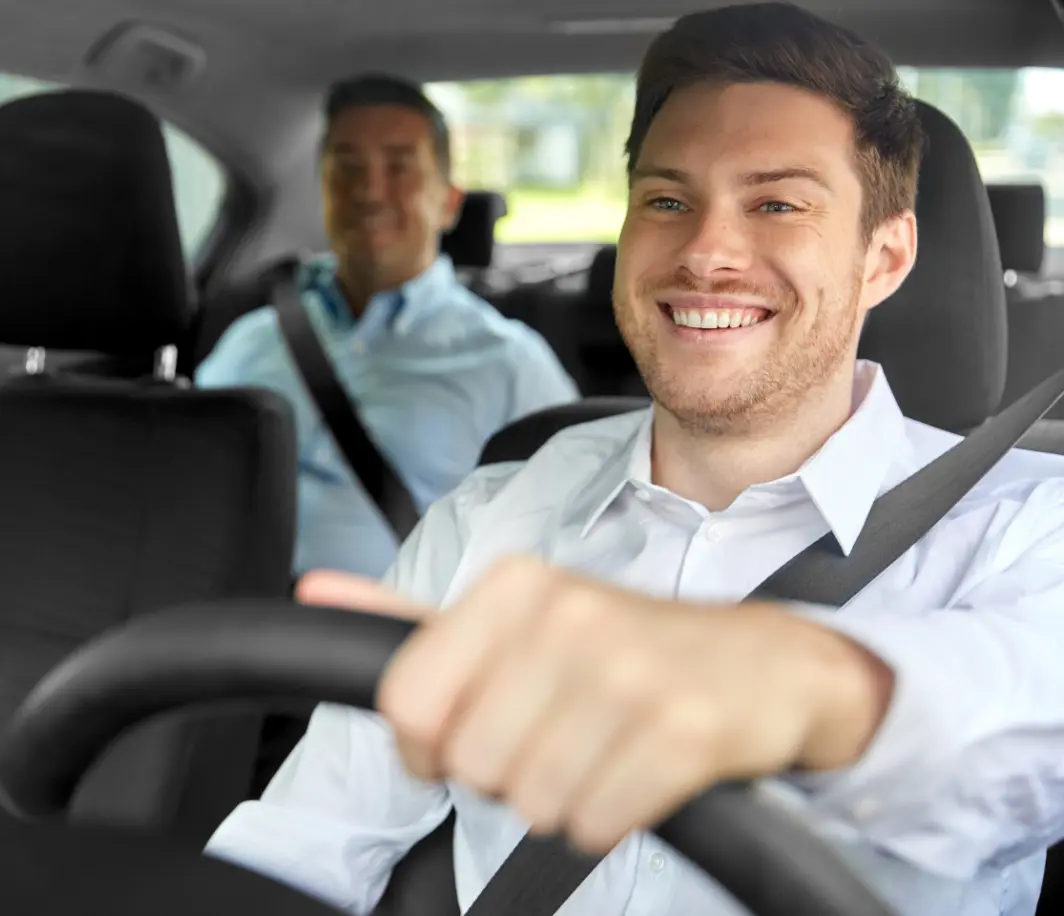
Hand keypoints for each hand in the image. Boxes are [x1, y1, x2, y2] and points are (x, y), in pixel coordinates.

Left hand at [297, 558, 892, 852]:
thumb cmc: (628, 645)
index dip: (430, 745)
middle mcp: (569, 617)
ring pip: (528, 802)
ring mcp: (630, 673)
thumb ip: (413, 615)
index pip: (409, 702)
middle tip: (559, 735)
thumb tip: (314, 591)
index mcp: (517, 586)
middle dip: (506, 773)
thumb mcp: (518, 616)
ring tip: (601, 750)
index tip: (472, 734)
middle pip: (469, 764)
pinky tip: (638, 772)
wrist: (767, 663)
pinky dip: (611, 815)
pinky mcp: (683, 731)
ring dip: (562, 797)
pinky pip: (594, 824)